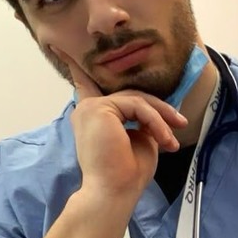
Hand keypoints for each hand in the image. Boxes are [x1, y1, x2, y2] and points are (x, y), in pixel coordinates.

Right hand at [53, 48, 187, 199]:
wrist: (114, 191)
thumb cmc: (127, 173)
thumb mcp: (140, 140)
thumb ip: (141, 120)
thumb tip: (155, 111)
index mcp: (93, 116)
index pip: (85, 85)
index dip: (75, 67)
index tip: (57, 45)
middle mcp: (87, 109)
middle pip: (130, 95)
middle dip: (159, 110)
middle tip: (180, 124)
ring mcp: (91, 107)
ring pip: (137, 100)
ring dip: (160, 119)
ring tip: (171, 141)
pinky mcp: (100, 108)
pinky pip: (137, 106)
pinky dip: (155, 121)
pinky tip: (163, 139)